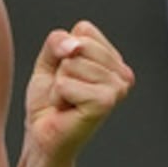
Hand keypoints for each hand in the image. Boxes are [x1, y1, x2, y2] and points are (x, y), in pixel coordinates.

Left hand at [22, 20, 133, 166]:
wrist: (44, 137)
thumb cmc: (50, 102)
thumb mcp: (50, 61)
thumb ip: (57, 41)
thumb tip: (74, 46)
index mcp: (114, 61)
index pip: (84, 29)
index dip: (64, 51)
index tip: (66, 76)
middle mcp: (123, 74)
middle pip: (79, 44)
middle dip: (61, 68)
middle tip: (66, 92)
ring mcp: (117, 89)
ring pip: (71, 63)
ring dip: (59, 85)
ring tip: (67, 102)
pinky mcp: (105, 103)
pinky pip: (64, 83)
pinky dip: (57, 97)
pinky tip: (66, 111)